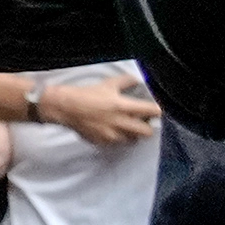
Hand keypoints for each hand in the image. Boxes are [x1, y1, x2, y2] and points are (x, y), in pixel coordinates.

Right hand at [44, 70, 158, 148]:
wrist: (66, 108)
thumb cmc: (87, 95)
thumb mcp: (107, 83)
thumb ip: (125, 82)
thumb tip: (137, 80)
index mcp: (124, 106)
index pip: (151, 111)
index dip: (158, 111)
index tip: (157, 110)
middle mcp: (121, 123)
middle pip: (147, 132)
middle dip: (148, 126)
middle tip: (144, 121)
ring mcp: (112, 135)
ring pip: (134, 140)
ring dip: (134, 134)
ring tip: (129, 126)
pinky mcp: (104, 142)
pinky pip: (118, 144)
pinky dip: (120, 138)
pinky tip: (114, 131)